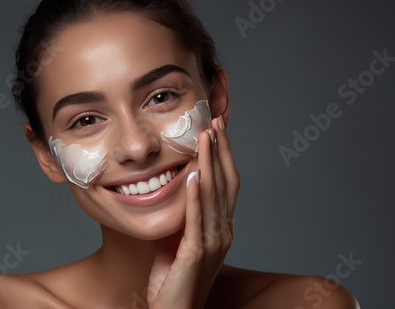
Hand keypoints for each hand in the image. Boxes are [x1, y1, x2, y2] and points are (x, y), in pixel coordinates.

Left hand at [147, 116, 239, 308]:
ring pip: (213, 195)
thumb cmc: (175, 280)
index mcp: (221, 228)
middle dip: (221, 150)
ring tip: (205, 137)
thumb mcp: (180, 241)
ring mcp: (212, 243)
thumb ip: (185, 217)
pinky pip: (196, 219)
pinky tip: (193, 174)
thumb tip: (178, 189)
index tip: (216, 130)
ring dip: (209, 163)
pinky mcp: (195, 254)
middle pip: (226, 183)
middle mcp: (223, 232)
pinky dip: (196, 196)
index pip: (226, 184)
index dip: (223, 156)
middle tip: (216, 122)